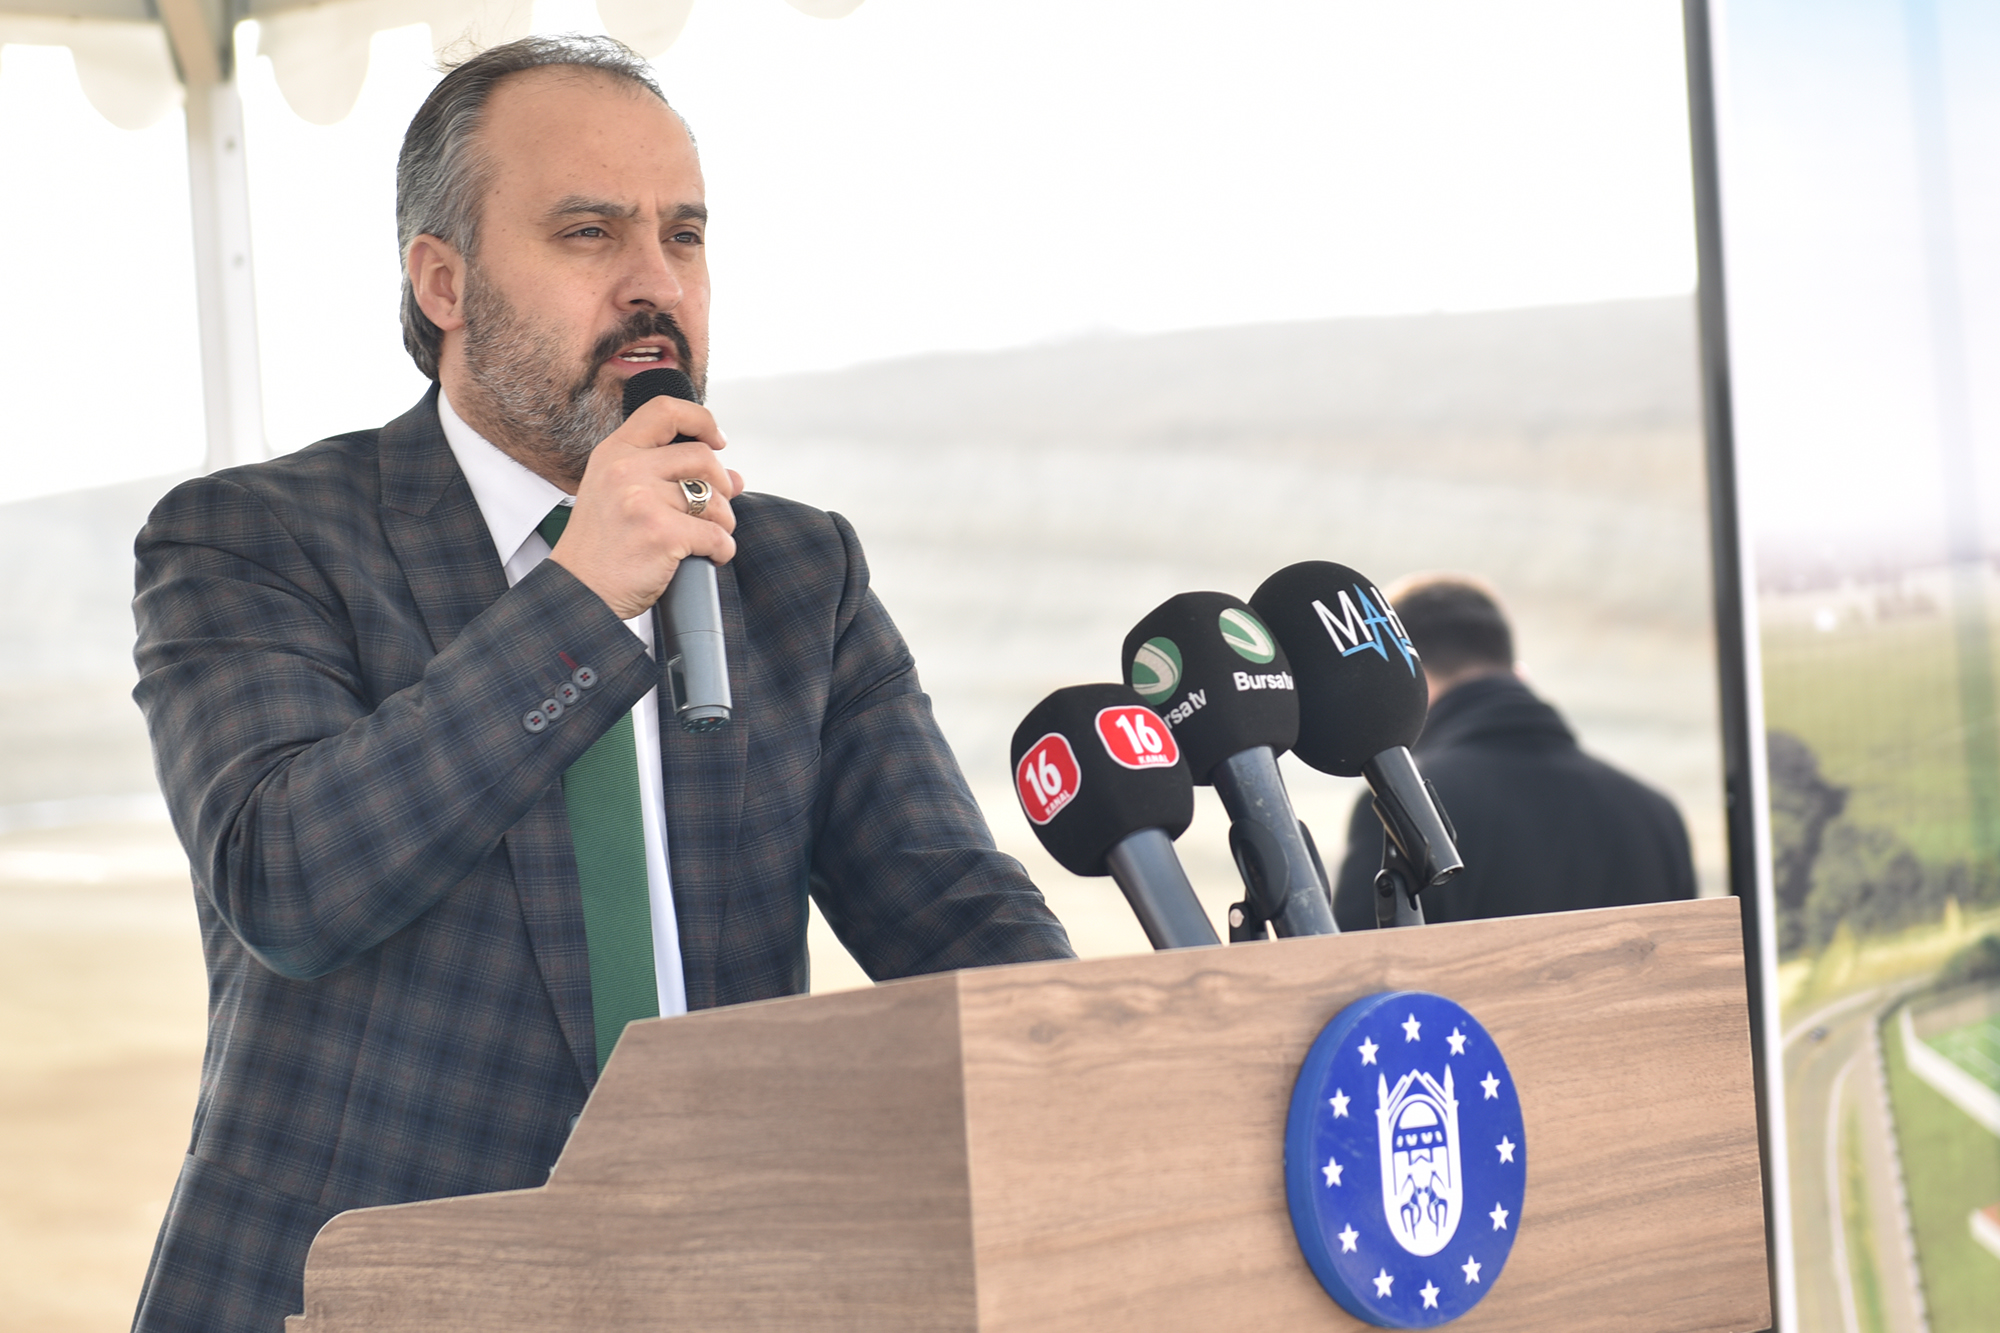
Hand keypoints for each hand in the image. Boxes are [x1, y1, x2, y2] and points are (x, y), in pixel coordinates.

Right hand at [547, 395, 745, 619]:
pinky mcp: (661, 533)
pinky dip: (722, 550)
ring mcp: (643, 500)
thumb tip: (735, 477)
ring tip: (706, 539)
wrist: (580, 593)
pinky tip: (708, 558)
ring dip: (722, 523)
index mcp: (614, 452)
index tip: (717, 440)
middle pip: (703, 457)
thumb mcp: (623, 497)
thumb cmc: (603, 548)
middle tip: (715, 510)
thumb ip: (671, 478)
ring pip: (715, 500)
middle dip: (720, 486)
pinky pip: (717, 536)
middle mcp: (626, 469)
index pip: (665, 410)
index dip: (701, 420)